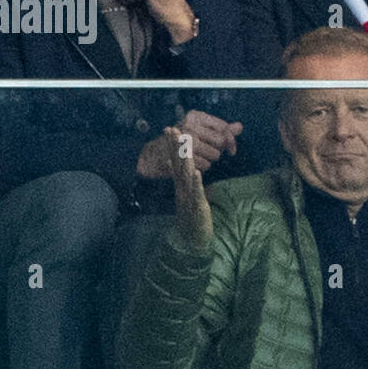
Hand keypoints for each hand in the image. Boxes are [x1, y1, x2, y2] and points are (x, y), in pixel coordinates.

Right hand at [137, 109, 242, 178]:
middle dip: (218, 150)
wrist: (154, 156)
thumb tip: (239, 127)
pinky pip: (205, 165)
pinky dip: (202, 167)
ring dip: (209, 160)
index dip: (231, 140)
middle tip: (207, 152)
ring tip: (197, 157)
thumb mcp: (200, 131)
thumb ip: (221, 129)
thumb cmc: (181, 142)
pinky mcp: (183, 157)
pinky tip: (193, 164)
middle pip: (221, 142)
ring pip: (214, 155)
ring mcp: (185, 141)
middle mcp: (190, 126)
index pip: (224, 128)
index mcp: (195, 116)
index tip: (231, 149)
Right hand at [163, 126, 212, 250]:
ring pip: (186, 175)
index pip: (176, 161)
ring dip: (185, 159)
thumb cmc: (194, 218)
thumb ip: (190, 182)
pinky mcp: (198, 206)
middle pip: (178, 164)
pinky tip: (196, 172)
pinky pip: (197, 193)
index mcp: (182, 185)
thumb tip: (192, 168)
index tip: (169, 129)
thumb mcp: (191, 196)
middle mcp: (183, 189)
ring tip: (185, 144)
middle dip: (174, 146)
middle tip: (170, 128)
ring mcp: (189, 197)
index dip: (172, 145)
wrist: (194, 240)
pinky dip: (196, 183)